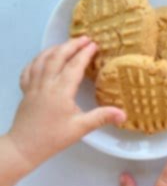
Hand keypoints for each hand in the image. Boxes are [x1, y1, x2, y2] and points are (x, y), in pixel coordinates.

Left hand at [7, 37, 125, 169]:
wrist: (24, 147)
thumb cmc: (53, 138)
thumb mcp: (80, 128)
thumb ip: (102, 118)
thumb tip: (124, 114)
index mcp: (60, 91)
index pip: (74, 66)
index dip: (85, 53)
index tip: (95, 45)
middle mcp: (45, 84)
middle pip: (57, 57)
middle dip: (71, 45)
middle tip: (85, 39)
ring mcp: (33, 86)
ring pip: (42, 59)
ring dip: (55, 48)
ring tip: (67, 44)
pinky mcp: (25, 90)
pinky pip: (30, 69)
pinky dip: (38, 59)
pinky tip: (44, 58)